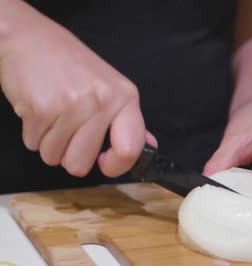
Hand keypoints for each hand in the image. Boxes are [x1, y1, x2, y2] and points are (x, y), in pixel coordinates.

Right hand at [0, 3, 153, 176]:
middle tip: (67, 129)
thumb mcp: (109, 85)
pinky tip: (39, 108)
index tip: (104, 162)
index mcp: (124, 97)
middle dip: (69, 155)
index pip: (130, 149)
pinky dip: (33, 133)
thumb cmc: (70, 63)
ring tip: (53, 115)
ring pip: (54, 157)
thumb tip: (148, 145)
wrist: (29, 38)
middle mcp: (102, 102)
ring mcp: (71, 106)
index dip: (117, 167)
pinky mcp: (41, 109)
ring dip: (49, 143)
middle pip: (81, 164)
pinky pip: (33, 144)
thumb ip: (127, 119)